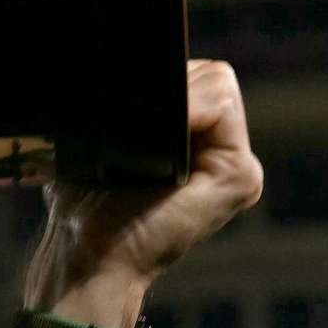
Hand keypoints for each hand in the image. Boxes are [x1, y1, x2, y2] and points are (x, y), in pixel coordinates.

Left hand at [24, 59, 263, 327]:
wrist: (91, 257)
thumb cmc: (85, 210)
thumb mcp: (103, 147)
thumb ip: (128, 112)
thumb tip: (120, 70)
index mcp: (195, 147)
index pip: (196, 79)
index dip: (163, 78)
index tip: (127, 103)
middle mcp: (223, 155)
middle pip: (209, 75)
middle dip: (169, 84)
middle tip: (133, 126)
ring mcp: (238, 166)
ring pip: (217, 83)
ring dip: (176, 98)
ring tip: (146, 142)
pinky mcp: (242, 175)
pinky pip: (222, 105)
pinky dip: (189, 107)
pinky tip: (162, 143)